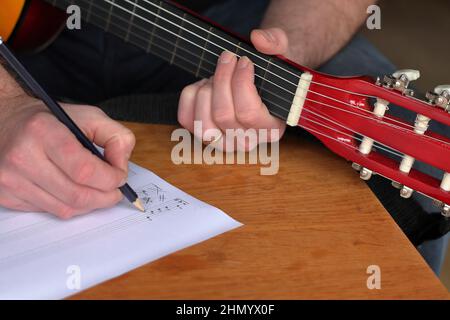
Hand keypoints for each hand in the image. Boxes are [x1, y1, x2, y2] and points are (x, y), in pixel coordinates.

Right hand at [0, 95, 135, 218]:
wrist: (4, 121)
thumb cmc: (49, 120)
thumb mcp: (89, 116)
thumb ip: (116, 137)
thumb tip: (122, 166)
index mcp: (42, 131)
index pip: (84, 170)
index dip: (110, 179)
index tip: (119, 176)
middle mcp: (22, 157)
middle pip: (77, 195)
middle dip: (105, 196)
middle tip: (114, 190)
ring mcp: (11, 179)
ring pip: (66, 209)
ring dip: (90, 204)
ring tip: (97, 191)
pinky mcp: (6, 195)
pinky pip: (50, 211)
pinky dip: (70, 206)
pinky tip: (73, 191)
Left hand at [178, 28, 289, 150]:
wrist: (256, 84)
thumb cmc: (269, 74)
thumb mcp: (280, 55)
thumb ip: (276, 42)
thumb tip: (259, 40)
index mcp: (271, 129)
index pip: (249, 113)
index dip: (241, 82)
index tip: (244, 61)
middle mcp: (247, 142)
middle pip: (223, 114)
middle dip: (222, 79)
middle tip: (228, 58)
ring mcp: (223, 142)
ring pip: (203, 122)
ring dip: (206, 90)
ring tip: (216, 75)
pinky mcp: (203, 135)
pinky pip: (186, 119)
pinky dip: (190, 96)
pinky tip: (205, 85)